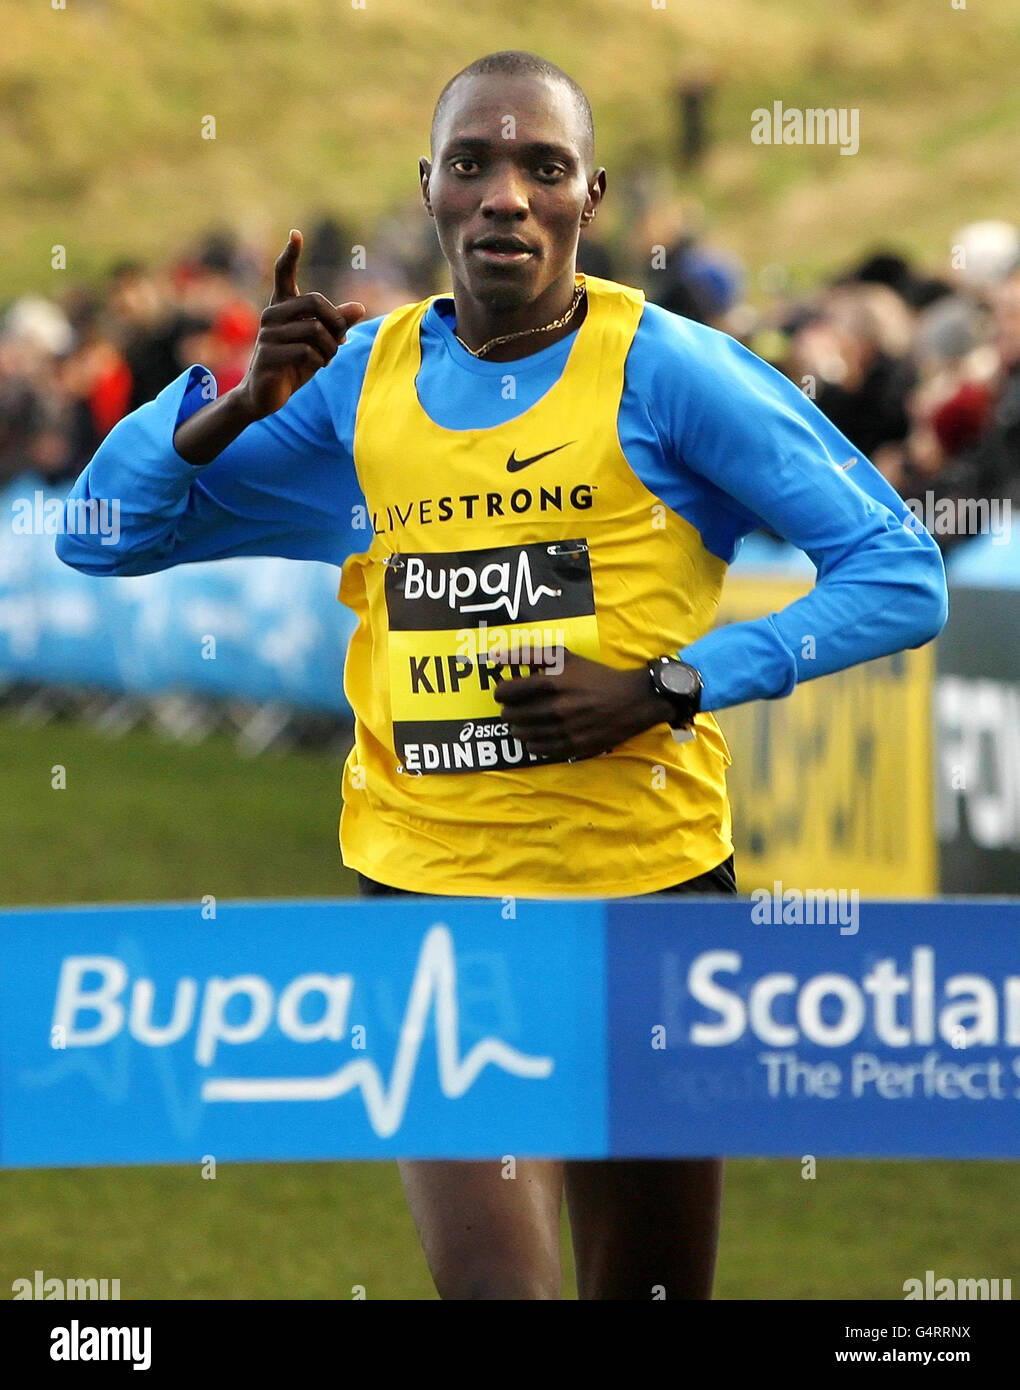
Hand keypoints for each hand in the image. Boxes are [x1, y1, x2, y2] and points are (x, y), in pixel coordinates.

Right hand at [238, 229, 365, 419]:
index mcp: (282, 307)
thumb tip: (359, 308)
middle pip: (315, 302)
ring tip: (328, 358)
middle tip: (340, 340)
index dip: (290, 254)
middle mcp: (271, 315)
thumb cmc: (293, 365)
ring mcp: (267, 334)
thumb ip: (337, 325)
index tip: (296, 234)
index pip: (283, 273)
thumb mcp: (320, 343)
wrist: (265, 395)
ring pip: (315, 330)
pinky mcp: (268, 354)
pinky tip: (318, 366)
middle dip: (336, 322)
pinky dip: (321, 360)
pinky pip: (307, 351)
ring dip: (330, 348)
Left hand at [493, 649, 677, 761]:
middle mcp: (558, 707)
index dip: (501, 692)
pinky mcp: (573, 746)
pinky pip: (538, 749)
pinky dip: (532, 742)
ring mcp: (565, 729)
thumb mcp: (565, 657)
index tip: (505, 691)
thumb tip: (495, 657)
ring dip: (518, 727)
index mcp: (554, 682)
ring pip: (522, 734)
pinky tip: (538, 733)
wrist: (632, 700)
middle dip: (508, 710)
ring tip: (525, 720)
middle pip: (511, 715)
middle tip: (515, 706)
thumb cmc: (595, 675)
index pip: (507, 691)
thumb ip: (529, 654)